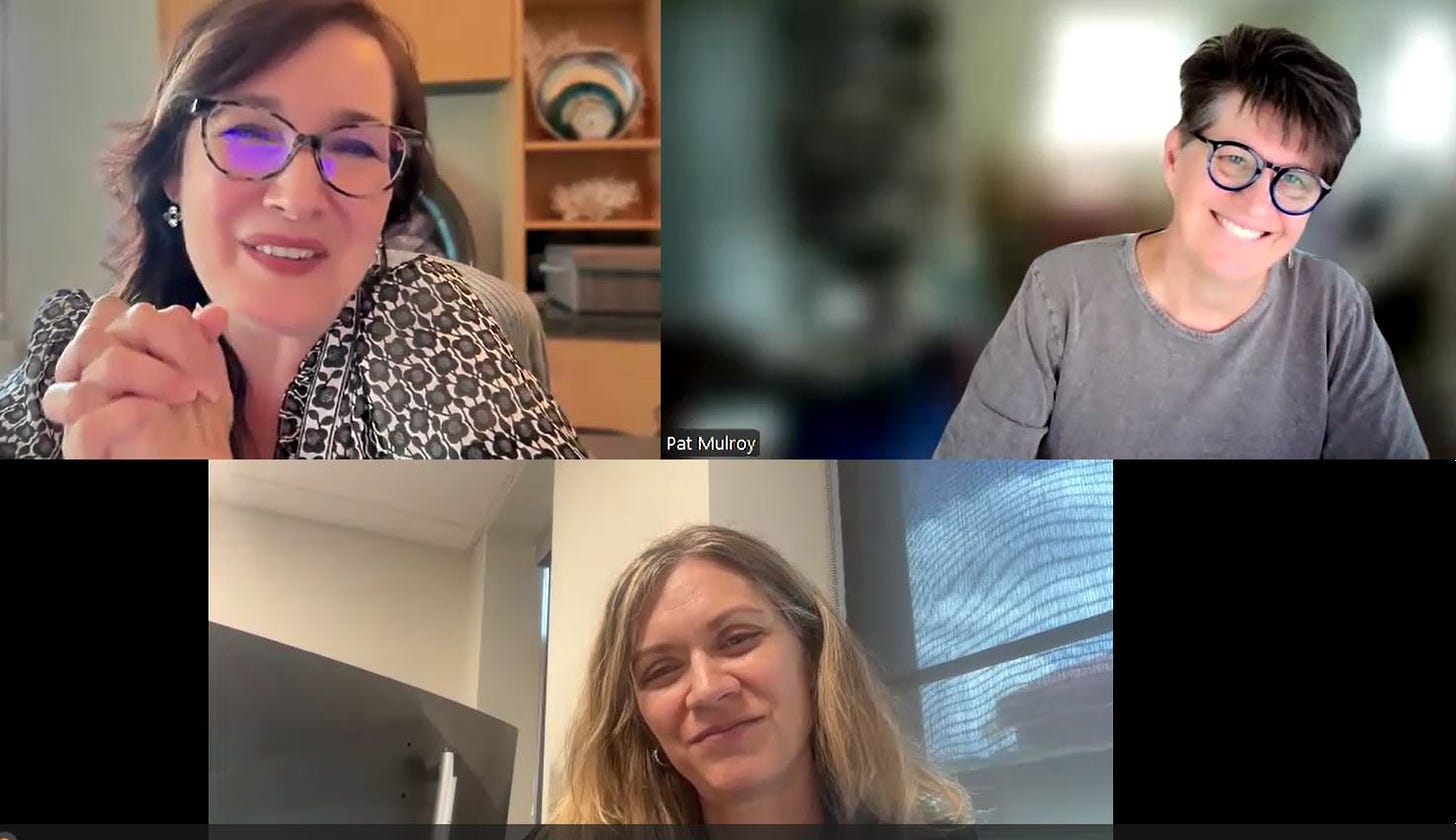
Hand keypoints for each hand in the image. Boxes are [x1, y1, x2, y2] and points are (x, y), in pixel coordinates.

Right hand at [43, 298, 233, 458]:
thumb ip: (201, 343)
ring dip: (151, 373)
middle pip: (95, 331)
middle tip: (199, 373)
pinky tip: (155, 415)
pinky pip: (85, 420)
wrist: (194, 471)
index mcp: (108, 355)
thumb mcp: (203, 380)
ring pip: (93, 367)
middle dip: (159, 340)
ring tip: (188, 394)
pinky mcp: (81, 445)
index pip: (109, 310)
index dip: (161, 320)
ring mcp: (78, 412)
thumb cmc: (193, 429)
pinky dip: (126, 412)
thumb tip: (215, 312)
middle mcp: (85, 379)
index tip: (206, 342)